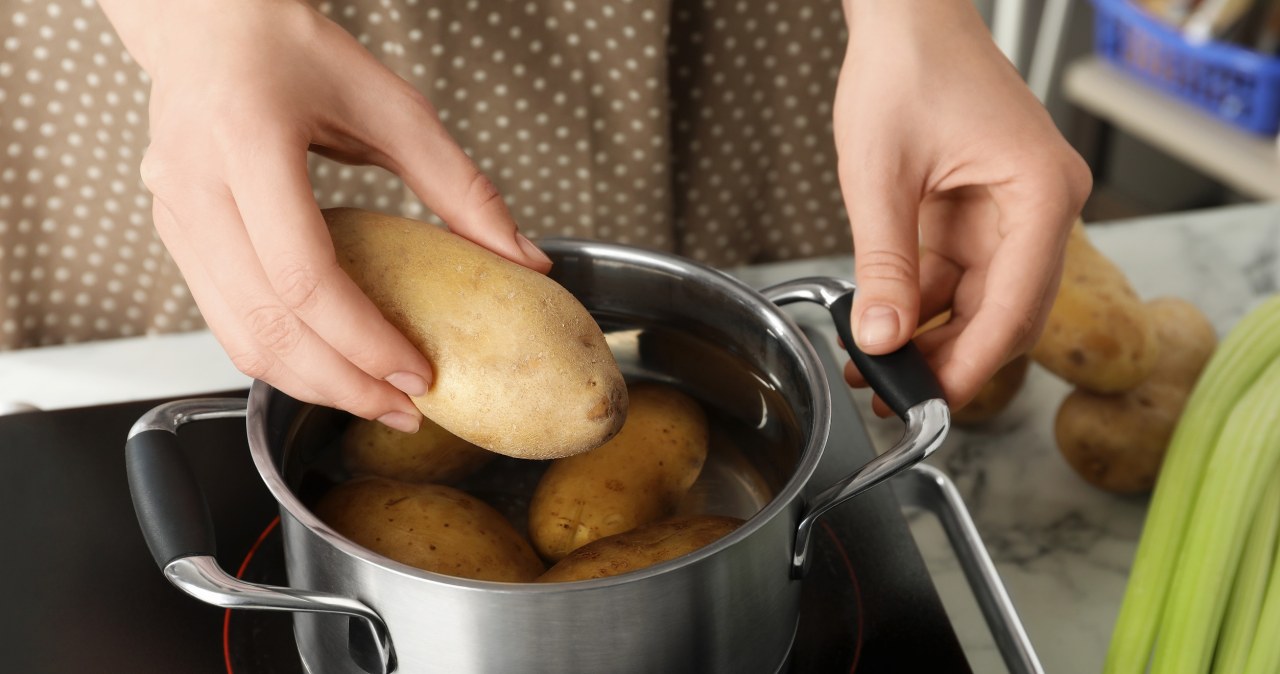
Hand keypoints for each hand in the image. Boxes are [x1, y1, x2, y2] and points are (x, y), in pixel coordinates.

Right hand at [98, 0, 551, 431]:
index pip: (305, 274)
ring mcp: (173, 212)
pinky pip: (222, 318)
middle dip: (341, 384)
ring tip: (374, 402)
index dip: (365, 340)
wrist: (205, 20)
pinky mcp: (171, 232)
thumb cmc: (292, 47)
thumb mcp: (391, 105)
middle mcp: (195, 183)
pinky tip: (329, 366)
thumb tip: (523, 260)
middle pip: (267, 323)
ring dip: (308, 384)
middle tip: (404, 411)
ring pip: (236, 335)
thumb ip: (459, 185)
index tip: (419, 374)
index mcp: (249, 140)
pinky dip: (278, 355)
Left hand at [834, 0, 1090, 414]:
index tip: (931, 404)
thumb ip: (884, 266)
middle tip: (892, 395)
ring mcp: (1015, 211)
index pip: (1017, 306)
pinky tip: (884, 329)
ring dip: (930, 337)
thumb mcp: (881, 177)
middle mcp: (1042, 207)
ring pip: (980, 301)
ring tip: (874, 370)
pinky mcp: (984, 212)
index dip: (972, 365)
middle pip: (1005, 312)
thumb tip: (881, 339)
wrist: (905, 17)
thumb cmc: (906, 67)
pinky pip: (960, 275)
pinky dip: (923, 305)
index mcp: (1041, 193)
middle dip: (949, 360)